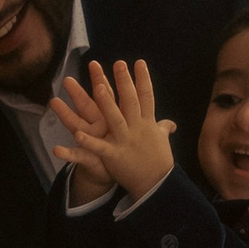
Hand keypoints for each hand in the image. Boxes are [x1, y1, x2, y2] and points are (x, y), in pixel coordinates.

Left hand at [49, 58, 176, 200]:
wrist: (156, 185)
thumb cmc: (158, 161)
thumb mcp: (161, 141)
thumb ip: (162, 129)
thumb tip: (171, 124)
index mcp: (148, 123)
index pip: (147, 97)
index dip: (143, 79)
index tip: (138, 62)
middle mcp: (137, 128)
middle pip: (131, 102)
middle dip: (125, 82)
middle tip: (119, 63)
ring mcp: (125, 141)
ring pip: (115, 119)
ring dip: (107, 104)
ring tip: (99, 87)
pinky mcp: (114, 156)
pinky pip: (100, 147)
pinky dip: (89, 142)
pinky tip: (77, 134)